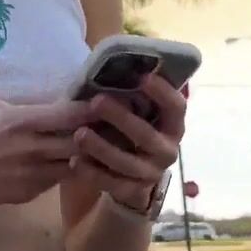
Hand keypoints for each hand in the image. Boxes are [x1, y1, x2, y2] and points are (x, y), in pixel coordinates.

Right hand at [0, 99, 99, 209]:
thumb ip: (26, 111)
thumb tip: (49, 112)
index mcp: (24, 121)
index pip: (74, 115)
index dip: (93, 111)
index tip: (104, 106)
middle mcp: (34, 149)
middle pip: (81, 143)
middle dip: (94, 135)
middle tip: (103, 128)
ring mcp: (32, 176)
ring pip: (72, 167)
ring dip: (79, 158)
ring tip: (82, 148)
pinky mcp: (25, 195)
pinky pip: (52, 181)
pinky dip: (56, 171)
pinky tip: (52, 164)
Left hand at [69, 74, 185, 211]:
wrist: (130, 176)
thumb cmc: (128, 130)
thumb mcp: (134, 110)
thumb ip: (128, 93)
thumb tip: (110, 58)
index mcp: (172, 126)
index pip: (176, 107)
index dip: (162, 92)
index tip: (142, 76)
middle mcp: (167, 151)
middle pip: (147, 135)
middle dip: (122, 118)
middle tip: (96, 101)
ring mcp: (151, 174)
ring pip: (128, 163)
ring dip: (102, 148)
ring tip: (79, 134)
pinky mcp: (132, 192)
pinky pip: (112, 185)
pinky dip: (93, 174)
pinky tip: (74, 162)